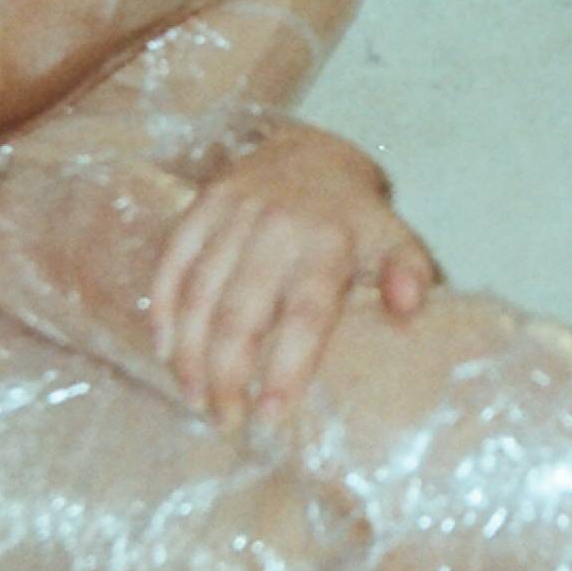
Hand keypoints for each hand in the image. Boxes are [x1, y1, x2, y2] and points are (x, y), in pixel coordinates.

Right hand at [148, 134, 437, 433]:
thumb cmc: (352, 218)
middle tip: (225, 420)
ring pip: (200, 293)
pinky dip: (163, 307)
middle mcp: (276, 228)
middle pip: (241, 314)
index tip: (269, 417)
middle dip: (227, 375)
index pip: (304, 316)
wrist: (311, 150)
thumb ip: (408, 271)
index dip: (284, 369)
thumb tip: (407, 307)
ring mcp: (232, 214)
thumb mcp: (394, 238)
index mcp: (327, 244)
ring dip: (191, 352)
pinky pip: (171, 261)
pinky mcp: (200, 206)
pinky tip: (164, 349)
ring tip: (194, 398)